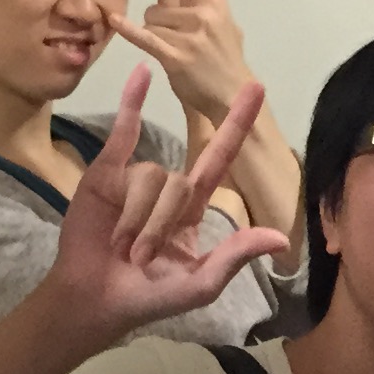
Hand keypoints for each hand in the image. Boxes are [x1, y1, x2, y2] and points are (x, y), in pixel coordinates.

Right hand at [45, 64, 288, 341]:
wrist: (94, 300)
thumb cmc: (148, 297)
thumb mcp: (200, 285)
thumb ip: (235, 257)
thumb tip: (279, 237)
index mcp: (192, 209)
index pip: (219, 159)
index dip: (237, 126)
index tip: (256, 88)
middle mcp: (166, 188)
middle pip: (178, 182)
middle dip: (158, 225)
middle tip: (139, 261)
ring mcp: (134, 177)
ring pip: (149, 177)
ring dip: (136, 218)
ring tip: (121, 247)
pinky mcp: (105, 173)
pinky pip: (122, 133)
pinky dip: (132, 102)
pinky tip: (141, 73)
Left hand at [108, 0, 251, 120]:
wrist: (233, 94)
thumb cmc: (225, 56)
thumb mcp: (223, 15)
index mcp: (212, 2)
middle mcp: (202, 15)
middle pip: (159, 5)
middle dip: (160, 19)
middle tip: (178, 37)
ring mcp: (189, 36)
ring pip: (152, 23)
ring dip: (157, 35)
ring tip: (176, 51)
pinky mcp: (176, 57)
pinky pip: (146, 38)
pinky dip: (130, 30)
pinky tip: (116, 21)